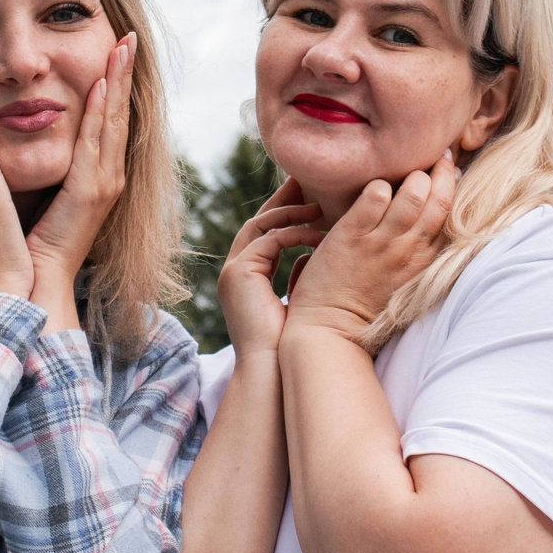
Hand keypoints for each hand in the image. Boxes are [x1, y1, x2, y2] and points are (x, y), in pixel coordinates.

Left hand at [22, 34, 136, 329]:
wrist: (38, 280)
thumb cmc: (36, 242)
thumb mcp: (50, 195)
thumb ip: (55, 167)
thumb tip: (40, 135)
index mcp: (99, 176)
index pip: (109, 120)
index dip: (116, 84)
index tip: (117, 50)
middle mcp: (109, 176)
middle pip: (118, 113)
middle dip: (124, 73)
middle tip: (129, 36)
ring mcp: (103, 184)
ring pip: (112, 121)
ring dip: (117, 81)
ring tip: (121, 47)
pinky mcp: (89, 192)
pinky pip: (94, 142)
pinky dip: (98, 111)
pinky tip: (99, 84)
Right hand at [218, 176, 325, 356]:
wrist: (273, 371)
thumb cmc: (290, 345)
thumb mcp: (298, 301)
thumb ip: (301, 275)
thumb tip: (316, 252)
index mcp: (246, 279)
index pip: (264, 235)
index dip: (284, 214)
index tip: (308, 197)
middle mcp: (235, 272)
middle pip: (257, 223)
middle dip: (282, 202)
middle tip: (306, 181)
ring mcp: (234, 272)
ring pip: (260, 227)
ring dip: (290, 214)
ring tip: (318, 205)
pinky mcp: (239, 274)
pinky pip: (267, 241)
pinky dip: (293, 235)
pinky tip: (318, 235)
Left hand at [282, 153, 458, 344]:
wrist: (329, 329)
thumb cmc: (364, 307)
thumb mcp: (404, 281)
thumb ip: (417, 253)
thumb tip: (425, 221)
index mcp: (424, 262)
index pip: (452, 215)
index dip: (454, 187)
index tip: (451, 169)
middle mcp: (409, 251)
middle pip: (440, 200)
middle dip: (443, 172)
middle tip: (439, 155)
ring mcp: (381, 243)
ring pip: (413, 194)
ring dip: (413, 176)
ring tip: (407, 170)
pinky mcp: (351, 237)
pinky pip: (374, 197)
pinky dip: (377, 186)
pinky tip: (374, 188)